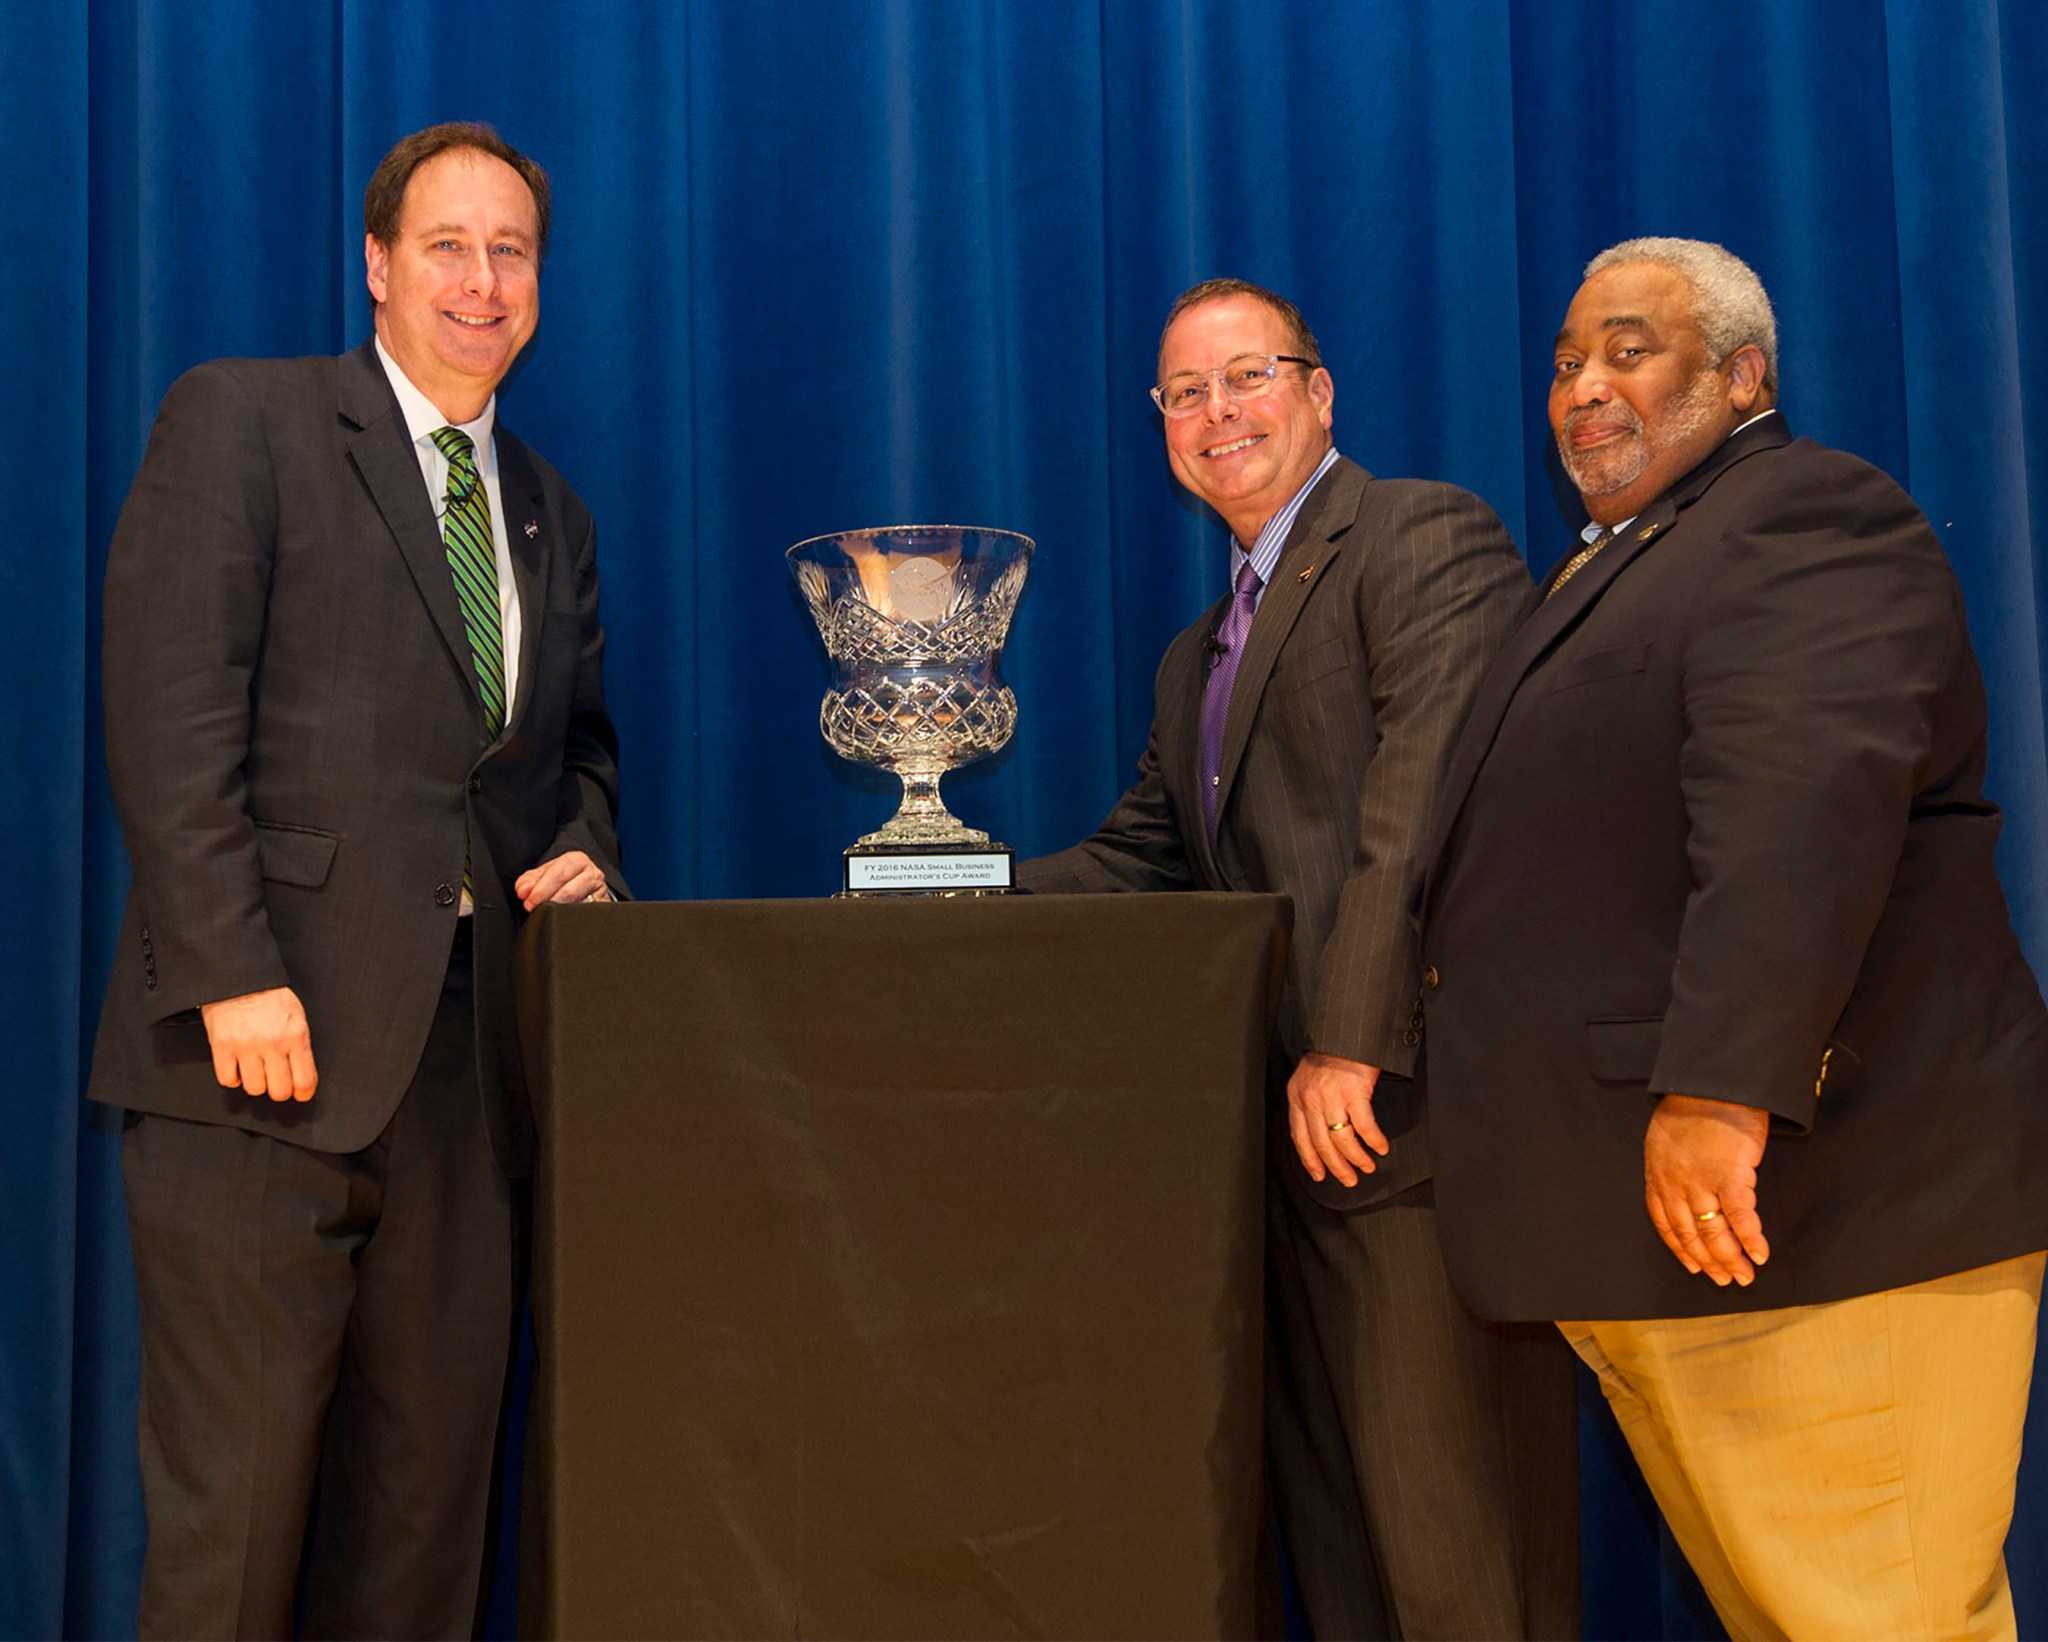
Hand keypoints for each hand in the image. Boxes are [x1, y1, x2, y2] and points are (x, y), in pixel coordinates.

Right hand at [199, 987, 317, 1102]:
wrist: (239, 977)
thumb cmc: (270, 995)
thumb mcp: (296, 1016)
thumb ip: (299, 1043)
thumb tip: (302, 1072)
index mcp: (295, 1035)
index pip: (304, 1078)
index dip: (304, 1092)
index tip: (301, 1094)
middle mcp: (272, 1044)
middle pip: (279, 1090)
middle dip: (280, 1091)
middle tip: (278, 1085)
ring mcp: (245, 1046)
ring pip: (254, 1088)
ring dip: (257, 1084)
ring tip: (257, 1073)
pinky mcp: (221, 1046)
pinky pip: (228, 1079)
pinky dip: (233, 1078)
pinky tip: (238, 1069)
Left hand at [514, 849, 611, 910]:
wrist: (587, 887)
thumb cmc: (564, 879)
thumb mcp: (546, 874)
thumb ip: (530, 880)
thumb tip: (523, 889)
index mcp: (577, 860)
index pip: (558, 873)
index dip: (540, 888)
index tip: (527, 900)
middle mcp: (592, 874)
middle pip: (569, 890)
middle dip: (547, 901)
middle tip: (533, 908)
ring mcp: (601, 892)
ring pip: (579, 906)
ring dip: (559, 911)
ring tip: (547, 913)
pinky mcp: (603, 908)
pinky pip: (587, 916)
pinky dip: (571, 919)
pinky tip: (561, 919)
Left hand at [1285, 1052, 1389, 1186]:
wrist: (1345, 1033)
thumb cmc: (1329, 1054)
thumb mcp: (1308, 1078)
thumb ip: (1309, 1103)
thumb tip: (1317, 1132)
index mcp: (1297, 1097)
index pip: (1300, 1138)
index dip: (1310, 1160)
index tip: (1319, 1175)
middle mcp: (1311, 1099)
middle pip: (1322, 1144)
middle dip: (1337, 1167)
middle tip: (1349, 1179)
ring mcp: (1332, 1097)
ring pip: (1343, 1140)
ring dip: (1357, 1158)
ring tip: (1367, 1166)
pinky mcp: (1355, 1093)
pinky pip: (1365, 1127)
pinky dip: (1374, 1141)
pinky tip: (1380, 1147)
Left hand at [1644, 1093, 1770, 1285]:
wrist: (1713, 1083)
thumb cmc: (1692, 1103)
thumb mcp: (1664, 1136)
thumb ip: (1669, 1164)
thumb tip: (1679, 1184)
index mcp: (1657, 1174)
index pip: (1665, 1222)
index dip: (1680, 1248)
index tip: (1693, 1265)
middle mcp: (1675, 1184)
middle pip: (1690, 1234)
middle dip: (1708, 1261)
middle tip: (1723, 1280)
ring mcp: (1702, 1182)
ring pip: (1714, 1232)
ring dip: (1730, 1259)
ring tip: (1744, 1276)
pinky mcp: (1731, 1176)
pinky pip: (1740, 1218)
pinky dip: (1751, 1240)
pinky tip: (1760, 1255)